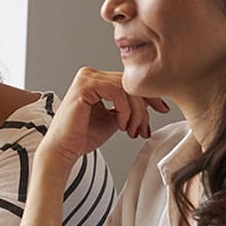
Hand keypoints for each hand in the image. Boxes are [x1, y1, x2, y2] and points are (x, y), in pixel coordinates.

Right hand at [40, 67, 169, 167]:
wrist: (63, 150)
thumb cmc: (82, 137)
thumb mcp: (113, 119)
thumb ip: (128, 108)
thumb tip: (152, 104)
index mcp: (96, 79)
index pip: (129, 82)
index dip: (149, 96)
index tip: (161, 110)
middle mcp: (90, 74)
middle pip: (130, 84)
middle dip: (144, 107)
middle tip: (144, 129)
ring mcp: (86, 78)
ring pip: (126, 88)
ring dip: (135, 112)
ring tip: (131, 130)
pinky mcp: (85, 86)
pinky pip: (117, 92)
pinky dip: (124, 110)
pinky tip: (120, 125)